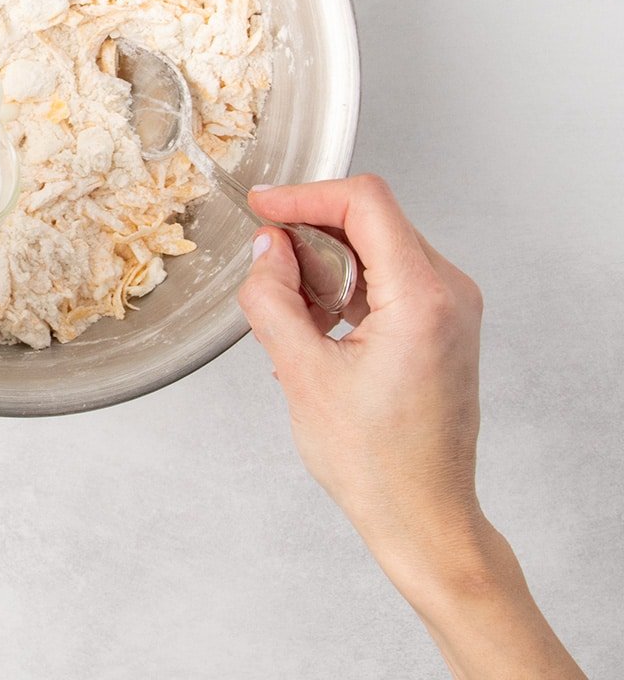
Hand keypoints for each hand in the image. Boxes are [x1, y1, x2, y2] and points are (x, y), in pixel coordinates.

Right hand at [241, 175, 483, 565]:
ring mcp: (451, 308)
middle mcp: (449, 294)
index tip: (263, 207)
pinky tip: (316, 322)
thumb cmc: (377, 464)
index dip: (305, 195)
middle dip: (311, 231)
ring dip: (325, 260)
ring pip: (377, 244)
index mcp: (424, 299)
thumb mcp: (302, 374)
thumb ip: (273, 299)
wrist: (423, 519)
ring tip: (292, 307)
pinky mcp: (442, 323)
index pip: (366, 203)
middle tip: (267, 264)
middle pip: (372, 219)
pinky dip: (345, 282)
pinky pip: (388, 274)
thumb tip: (265, 248)